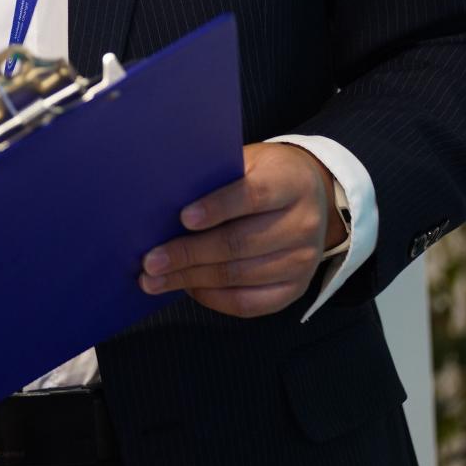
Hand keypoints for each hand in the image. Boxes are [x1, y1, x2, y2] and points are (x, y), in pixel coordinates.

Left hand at [138, 143, 345, 318]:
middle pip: (240, 243)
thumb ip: (217, 176)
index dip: (217, 207)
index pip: (252, 195)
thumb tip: (165, 200)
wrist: (313, 197)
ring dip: (192, 280)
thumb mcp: (249, 161)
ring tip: (156, 280)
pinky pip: (249, 303)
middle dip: (189, 254)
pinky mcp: (296, 289)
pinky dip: (213, 298)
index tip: (183, 218)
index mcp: (290, 182)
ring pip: (239, 276)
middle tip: (151, 261)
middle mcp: (303, 224)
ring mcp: (303, 260)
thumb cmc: (266, 176)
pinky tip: (188, 288)